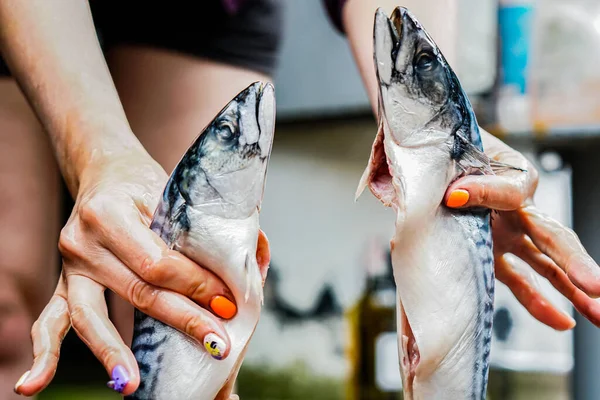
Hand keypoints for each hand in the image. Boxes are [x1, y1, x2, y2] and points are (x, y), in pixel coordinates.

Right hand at [14, 149, 239, 396]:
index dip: (195, 285)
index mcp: (108, 213)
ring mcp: (69, 265)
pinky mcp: (64, 282)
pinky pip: (52, 320)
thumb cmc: (145, 183)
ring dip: (115, 352)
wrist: (105, 171)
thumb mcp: (171, 194)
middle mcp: (82, 241)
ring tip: (132, 384)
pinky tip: (35, 385)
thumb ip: (199, 230)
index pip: (157, 262)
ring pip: (90, 315)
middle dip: (182, 320)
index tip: (228, 303)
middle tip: (216, 344)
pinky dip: (46, 354)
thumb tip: (249, 265)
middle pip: (135, 291)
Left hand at [444, 130, 599, 330]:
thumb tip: (456, 195)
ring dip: (572, 289)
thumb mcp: (457, 153)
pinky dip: (539, 301)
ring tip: (599, 313)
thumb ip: (462, 175)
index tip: (453, 195)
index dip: (484, 191)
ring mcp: (509, 233)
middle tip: (596, 285)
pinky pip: (521, 280)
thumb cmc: (451, 150)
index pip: (510, 189)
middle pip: (552, 235)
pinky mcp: (493, 253)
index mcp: (511, 173)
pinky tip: (563, 320)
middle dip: (573, 260)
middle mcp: (517, 207)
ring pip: (548, 264)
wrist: (439, 156)